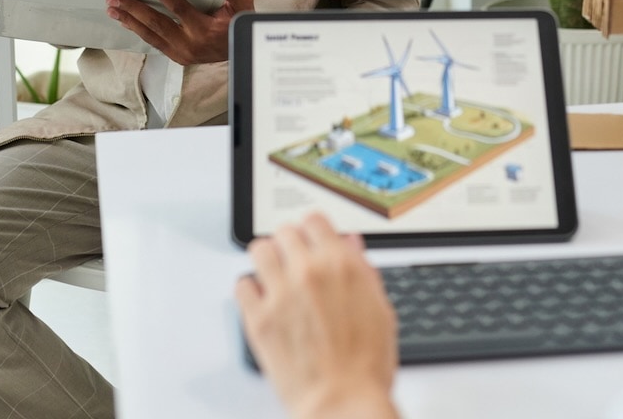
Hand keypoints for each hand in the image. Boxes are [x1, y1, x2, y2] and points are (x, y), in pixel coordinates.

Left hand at [105, 0, 253, 64]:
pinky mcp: (177, 57)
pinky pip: (154, 43)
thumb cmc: (239, 26)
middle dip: (133, 9)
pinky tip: (127, 23)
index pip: (179, 9)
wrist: (240, 52)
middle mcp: (190, 43)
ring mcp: (182, 53)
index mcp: (205, 29)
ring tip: (114, 10)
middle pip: (156, 23)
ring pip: (150, 35)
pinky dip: (139, 31)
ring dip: (129, 21)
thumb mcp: (243, 4)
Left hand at [235, 213, 398, 418]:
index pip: (314, 220)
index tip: (311, 240)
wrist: (343, 402)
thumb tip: (351, 246)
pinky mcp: (258, 319)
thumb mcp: (380, 308)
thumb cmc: (366, 365)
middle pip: (285, 232)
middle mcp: (308, 272)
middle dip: (291, 244)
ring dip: (267, 259)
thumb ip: (362, 271)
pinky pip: (242, 284)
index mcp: (342, 264)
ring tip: (273, 275)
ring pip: (259, 249)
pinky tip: (262, 300)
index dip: (313, 230)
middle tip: (294, 261)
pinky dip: (250, 289)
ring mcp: (280, 294)